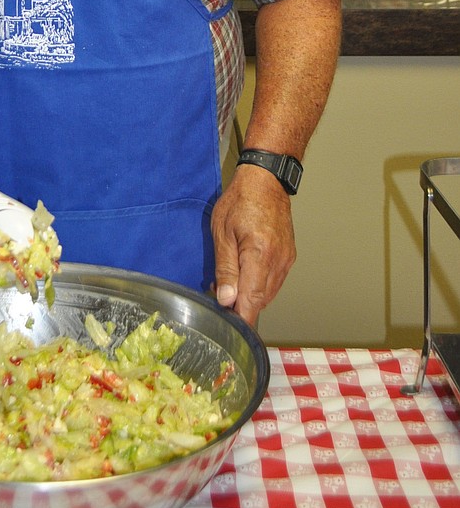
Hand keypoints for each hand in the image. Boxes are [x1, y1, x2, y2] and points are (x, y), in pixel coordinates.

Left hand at [210, 166, 295, 325]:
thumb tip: (226, 299)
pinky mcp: (289, 256)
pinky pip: (274, 281)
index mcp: (260, 256)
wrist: (266, 181)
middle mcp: (278, 262)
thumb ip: (225, 269)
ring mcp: (287, 260)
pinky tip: (245, 275)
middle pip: (261, 301)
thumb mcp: (222, 233)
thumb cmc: (240, 201)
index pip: (252, 301)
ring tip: (229, 284)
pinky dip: (259, 285)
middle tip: (219, 297)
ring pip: (269, 293)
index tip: (227, 326)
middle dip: (241, 307)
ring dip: (250, 296)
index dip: (240, 318)